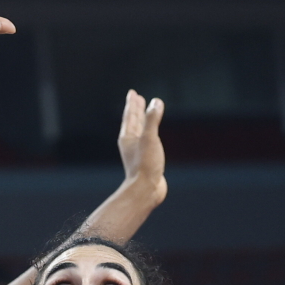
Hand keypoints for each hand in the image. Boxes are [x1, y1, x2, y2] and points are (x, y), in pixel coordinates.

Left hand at [117, 90, 166, 206]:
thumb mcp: (150, 138)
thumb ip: (152, 119)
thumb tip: (156, 102)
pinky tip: (153, 136)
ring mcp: (139, 152)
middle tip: (137, 98)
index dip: (132, 103)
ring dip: (142, 120)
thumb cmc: (146, 165)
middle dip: (136, 109)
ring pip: (140, 131)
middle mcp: (131, 143)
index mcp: (128, 137)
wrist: (146, 190)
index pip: (130, 116)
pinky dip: (150, 134)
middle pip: (133, 122)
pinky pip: (148, 142)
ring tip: (145, 113)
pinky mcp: (147, 160)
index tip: (133, 93)